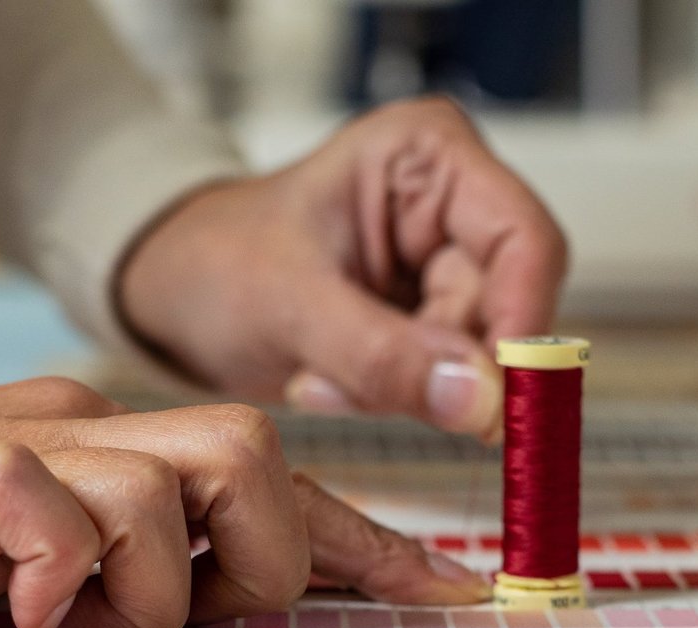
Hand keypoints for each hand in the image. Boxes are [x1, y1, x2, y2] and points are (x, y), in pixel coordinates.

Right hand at [0, 333, 488, 627]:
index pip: (265, 490)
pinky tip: (11, 611)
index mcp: (97, 465)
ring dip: (158, 580)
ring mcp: (4, 452)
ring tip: (78, 625)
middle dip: (271, 555)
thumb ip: (107, 596)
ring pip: (172, 472)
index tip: (454, 603)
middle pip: (251, 446)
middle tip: (203, 626)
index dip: (369, 547)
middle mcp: (69, 440)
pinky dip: (53, 566)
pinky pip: (42, 495)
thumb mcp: (8, 588)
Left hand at [117, 97, 567, 442]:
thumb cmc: (214, 262)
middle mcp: (452, 203)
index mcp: (428, 154)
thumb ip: (386, 355)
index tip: (493, 402)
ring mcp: (445, 265)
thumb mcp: (288, 305)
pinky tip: (330, 379)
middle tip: (349, 384)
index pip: (524, 241)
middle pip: (506, 309)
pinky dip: (391, 398)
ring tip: (322, 376)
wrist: (173, 292)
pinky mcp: (431, 320)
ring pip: (479, 357)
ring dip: (404, 390)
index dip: (521, 326)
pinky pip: (447, 383)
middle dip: (433, 366)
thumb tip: (482, 403)